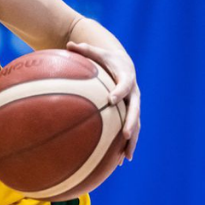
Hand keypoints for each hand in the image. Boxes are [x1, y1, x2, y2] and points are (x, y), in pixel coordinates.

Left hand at [67, 42, 139, 161]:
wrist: (122, 64)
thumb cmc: (105, 58)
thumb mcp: (96, 52)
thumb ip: (83, 49)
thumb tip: (67, 44)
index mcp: (126, 77)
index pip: (126, 84)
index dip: (120, 92)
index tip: (112, 100)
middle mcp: (133, 93)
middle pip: (136, 110)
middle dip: (131, 122)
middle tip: (125, 134)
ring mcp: (133, 105)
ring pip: (136, 124)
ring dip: (132, 140)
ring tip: (126, 157)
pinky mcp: (130, 114)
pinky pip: (129, 130)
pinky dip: (125, 144)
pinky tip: (119, 160)